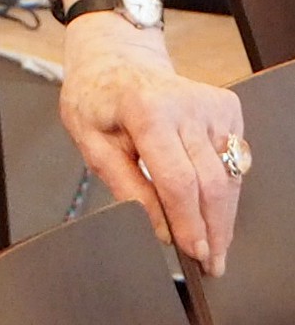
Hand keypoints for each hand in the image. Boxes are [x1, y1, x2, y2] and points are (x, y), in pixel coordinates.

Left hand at [58, 0, 244, 276]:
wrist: (115, 60)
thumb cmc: (97, 100)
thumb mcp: (90, 141)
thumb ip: (125, 185)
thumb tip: (159, 228)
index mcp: (146, 110)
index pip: (178, 180)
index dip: (188, 222)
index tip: (194, 254)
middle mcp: (187, 105)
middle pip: (212, 183)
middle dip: (213, 230)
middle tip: (210, 264)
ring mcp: (212, 105)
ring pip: (230, 176)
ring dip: (223, 216)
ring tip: (213, 247)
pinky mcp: (227, 108)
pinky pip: (235, 160)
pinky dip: (225, 189)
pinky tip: (210, 206)